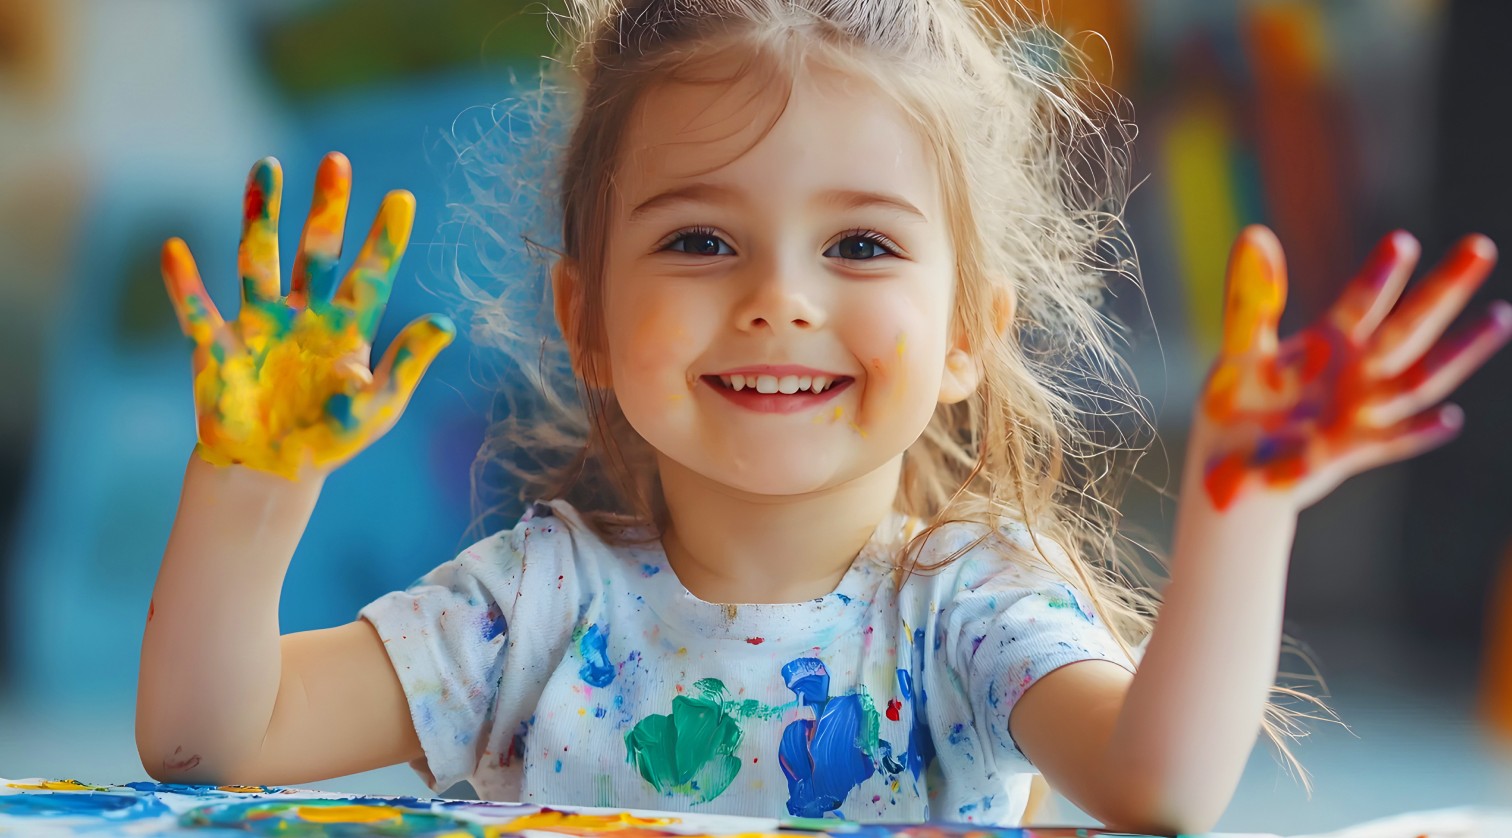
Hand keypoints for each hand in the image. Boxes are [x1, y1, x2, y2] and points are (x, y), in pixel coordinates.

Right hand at [162, 152, 454, 478]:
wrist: (273, 470)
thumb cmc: (331, 439)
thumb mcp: (380, 407)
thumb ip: (407, 363)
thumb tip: (446, 322)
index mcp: (348, 329)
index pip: (372, 275)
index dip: (385, 239)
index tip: (402, 198)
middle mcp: (305, 314)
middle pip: (318, 251)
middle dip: (327, 209)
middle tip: (337, 162)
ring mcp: (260, 325)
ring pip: (260, 259)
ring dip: (261, 215)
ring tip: (266, 167)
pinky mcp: (218, 347)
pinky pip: (198, 310)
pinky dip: (184, 284)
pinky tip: (174, 250)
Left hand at [1194, 225, 1509, 510]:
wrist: (1230, 471)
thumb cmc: (1239, 405)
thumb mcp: (1240, 351)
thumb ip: (1251, 301)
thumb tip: (1252, 233)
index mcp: (1328, 343)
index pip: (1360, 304)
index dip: (1378, 277)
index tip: (1401, 242)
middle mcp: (1353, 374)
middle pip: (1408, 328)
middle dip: (1443, 291)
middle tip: (1479, 246)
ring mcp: (1357, 413)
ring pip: (1419, 379)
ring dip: (1460, 351)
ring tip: (1500, 315)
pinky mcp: (1347, 454)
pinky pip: (1390, 442)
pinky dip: (1417, 433)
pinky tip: (1449, 419)